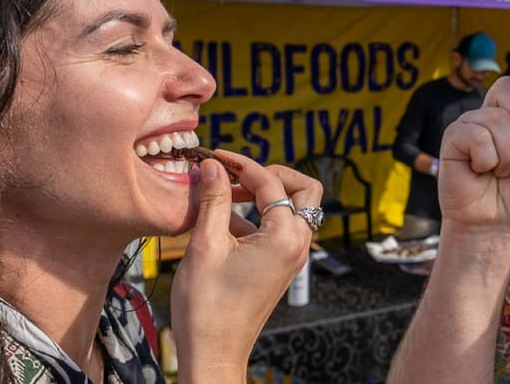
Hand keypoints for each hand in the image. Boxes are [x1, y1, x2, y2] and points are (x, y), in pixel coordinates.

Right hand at [170, 149, 321, 383]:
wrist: (213, 352)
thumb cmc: (208, 307)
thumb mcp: (205, 245)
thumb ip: (213, 200)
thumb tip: (213, 167)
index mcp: (285, 238)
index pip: (271, 182)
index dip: (241, 164)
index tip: (216, 156)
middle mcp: (297, 245)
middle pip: (304, 190)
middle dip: (272, 175)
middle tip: (237, 174)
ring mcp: (291, 257)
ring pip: (293, 209)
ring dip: (263, 195)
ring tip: (224, 194)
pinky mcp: (280, 266)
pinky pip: (279, 229)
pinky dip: (256, 217)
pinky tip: (222, 221)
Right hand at [436, 61, 509, 238]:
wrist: (496, 224)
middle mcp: (490, 115)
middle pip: (508, 87)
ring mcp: (470, 125)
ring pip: (496, 118)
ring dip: (507, 155)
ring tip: (499, 171)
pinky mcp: (452, 138)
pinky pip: (477, 135)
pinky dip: (487, 160)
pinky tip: (480, 171)